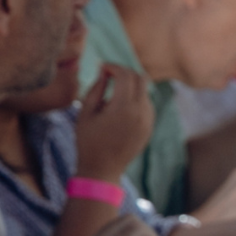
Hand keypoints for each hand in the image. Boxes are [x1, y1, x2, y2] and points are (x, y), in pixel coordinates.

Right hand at [76, 65, 151, 181]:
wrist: (102, 169)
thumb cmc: (88, 141)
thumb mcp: (85, 113)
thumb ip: (96, 89)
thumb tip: (104, 72)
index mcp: (124, 107)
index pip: (126, 75)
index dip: (113, 66)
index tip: (101, 66)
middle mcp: (141, 111)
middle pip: (140, 78)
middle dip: (124, 72)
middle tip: (108, 73)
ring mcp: (149, 119)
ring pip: (144, 90)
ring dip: (130, 84)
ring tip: (111, 89)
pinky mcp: (150, 126)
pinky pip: (146, 103)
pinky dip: (135, 97)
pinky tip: (119, 104)